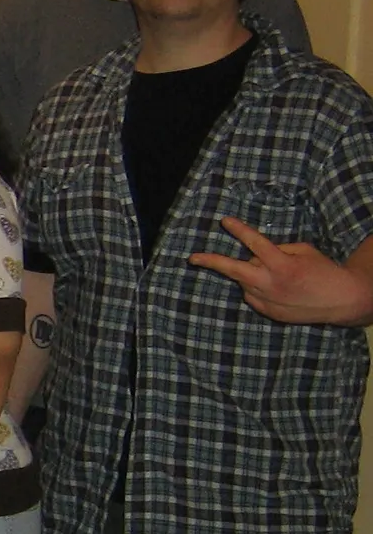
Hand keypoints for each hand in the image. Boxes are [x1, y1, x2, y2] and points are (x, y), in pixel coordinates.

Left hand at [189, 216, 372, 325]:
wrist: (341, 301)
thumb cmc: (324, 271)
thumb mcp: (305, 251)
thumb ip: (278, 250)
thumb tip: (256, 254)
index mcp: (281, 265)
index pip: (255, 244)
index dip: (239, 231)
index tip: (224, 221)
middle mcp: (269, 283)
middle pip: (232, 270)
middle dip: (211, 262)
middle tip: (193, 258)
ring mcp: (266, 300)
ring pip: (244, 281)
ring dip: (251, 273)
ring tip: (277, 274)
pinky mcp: (266, 312)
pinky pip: (252, 294)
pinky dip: (258, 287)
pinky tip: (278, 288)